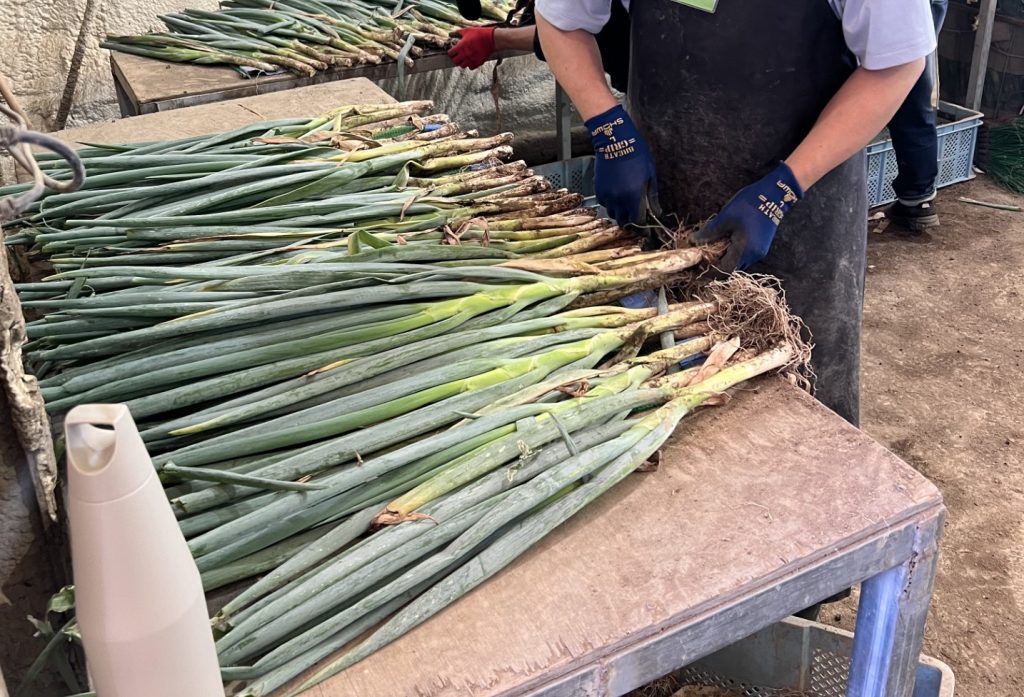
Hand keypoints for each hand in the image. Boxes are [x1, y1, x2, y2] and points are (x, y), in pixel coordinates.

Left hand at [448, 27, 495, 68]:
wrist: (491, 39)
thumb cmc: (479, 34)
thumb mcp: (467, 31)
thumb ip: (457, 33)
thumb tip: (450, 34)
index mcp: (460, 47)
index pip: (450, 53)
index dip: (451, 51)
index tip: (454, 50)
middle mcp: (464, 55)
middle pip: (455, 61)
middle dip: (456, 58)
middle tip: (458, 55)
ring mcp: (471, 60)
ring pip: (462, 66)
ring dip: (462, 62)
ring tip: (465, 58)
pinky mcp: (477, 63)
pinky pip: (470, 68)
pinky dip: (470, 65)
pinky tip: (471, 60)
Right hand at [585, 105, 657, 227]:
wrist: (615, 141)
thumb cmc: (637, 155)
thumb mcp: (650, 176)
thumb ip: (652, 197)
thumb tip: (656, 212)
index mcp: (634, 197)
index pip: (638, 222)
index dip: (643, 230)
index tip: (646, 232)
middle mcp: (619, 200)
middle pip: (624, 221)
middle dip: (631, 223)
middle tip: (636, 219)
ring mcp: (607, 196)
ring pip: (613, 214)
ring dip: (620, 213)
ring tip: (626, 206)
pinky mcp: (599, 191)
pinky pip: (605, 204)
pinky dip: (611, 204)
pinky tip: (617, 196)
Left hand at [691, 162, 802, 270]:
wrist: (774, 194)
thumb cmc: (748, 204)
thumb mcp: (724, 218)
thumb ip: (709, 233)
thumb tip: (692, 241)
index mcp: (745, 250)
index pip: (724, 271)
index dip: (709, 271)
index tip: (697, 266)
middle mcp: (754, 255)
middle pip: (731, 269)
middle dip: (715, 265)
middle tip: (701, 256)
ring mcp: (759, 252)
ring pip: (737, 263)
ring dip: (724, 259)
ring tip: (711, 248)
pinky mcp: (761, 246)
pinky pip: (743, 256)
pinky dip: (732, 253)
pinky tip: (724, 242)